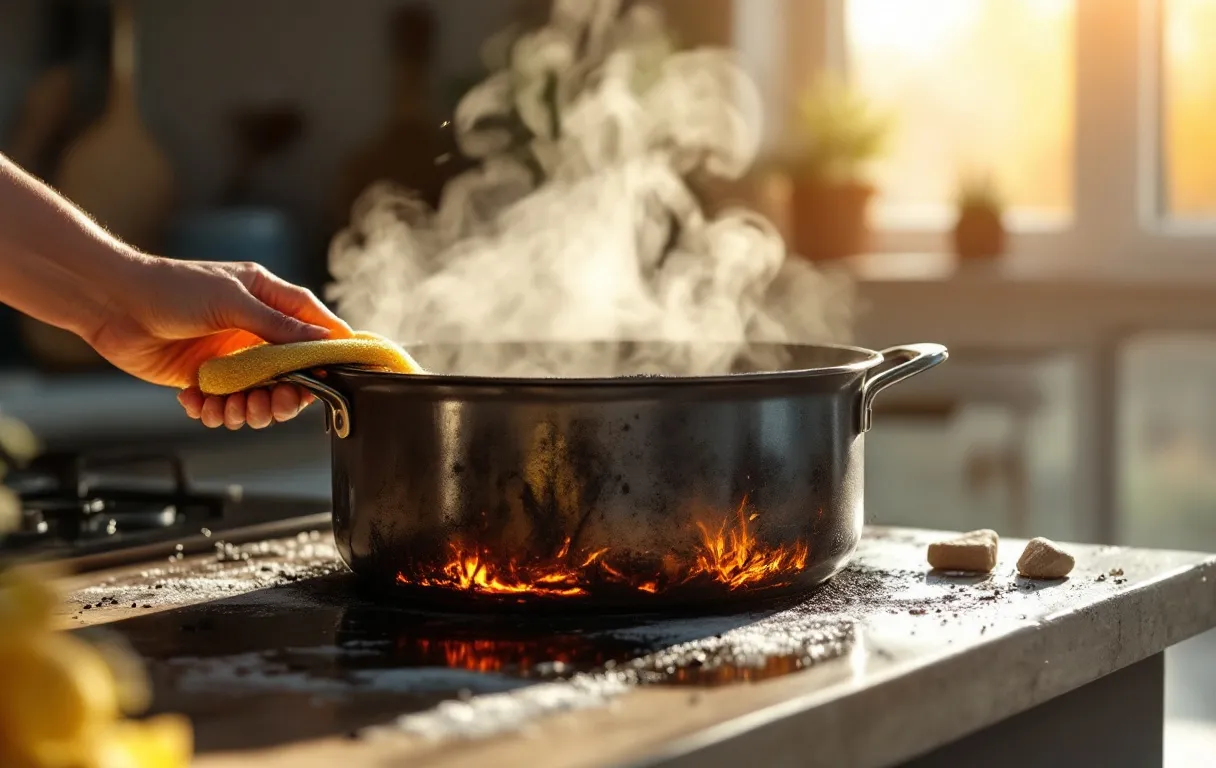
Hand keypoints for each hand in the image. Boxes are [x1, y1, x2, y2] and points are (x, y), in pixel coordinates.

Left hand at [86, 258, 352, 429]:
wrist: (113, 304)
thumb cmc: (171, 288)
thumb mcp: (232, 300)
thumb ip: (277, 324)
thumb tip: (321, 341)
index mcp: (269, 300)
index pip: (315, 327)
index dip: (330, 352)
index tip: (337, 376)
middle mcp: (255, 331)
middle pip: (293, 374)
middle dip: (285, 395)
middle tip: (272, 404)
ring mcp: (231, 357)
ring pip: (260, 397)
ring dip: (248, 409)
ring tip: (230, 408)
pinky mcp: (206, 379)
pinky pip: (225, 405)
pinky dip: (215, 411)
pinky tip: (198, 401)